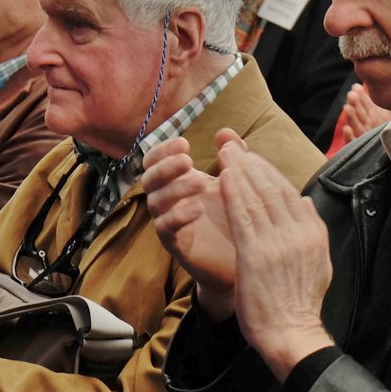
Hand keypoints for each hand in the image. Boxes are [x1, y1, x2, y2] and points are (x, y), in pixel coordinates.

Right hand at [141, 134, 236, 318]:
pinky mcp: (175, 245)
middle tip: (188, 160)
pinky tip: (197, 208)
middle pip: (148, 178)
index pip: (155, 160)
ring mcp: (169, 223)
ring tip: (200, 183)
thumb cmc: (234, 218)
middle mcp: (168, 201)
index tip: (185, 143)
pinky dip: (178, 216)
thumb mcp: (235, 183)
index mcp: (177, 182)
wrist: (241, 260)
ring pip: (155, 202)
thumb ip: (233, 156)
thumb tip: (224, 131)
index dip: (164, 150)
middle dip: (165, 166)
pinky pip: (165, 229)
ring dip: (175, 189)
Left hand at [218, 134, 333, 376]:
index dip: (267, 171)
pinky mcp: (256, 254)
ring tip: (225, 154)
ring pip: (257, 197)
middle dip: (251, 163)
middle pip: (273, 188)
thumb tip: (305, 202)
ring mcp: (278, 243)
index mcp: (313, 233)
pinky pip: (242, 216)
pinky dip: (232, 194)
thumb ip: (312, 229)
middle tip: (233, 146)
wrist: (292, 334)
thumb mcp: (319, 262)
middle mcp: (299, 233)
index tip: (251, 157)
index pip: (289, 192)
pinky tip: (220, 179)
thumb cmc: (299, 304)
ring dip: (239, 172)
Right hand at [334, 83, 390, 144]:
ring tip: (347, 108)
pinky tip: (347, 129)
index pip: (365, 102)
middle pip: (359, 111)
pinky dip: (349, 136)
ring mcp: (363, 134)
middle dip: (354, 103)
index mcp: (373, 113)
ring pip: (355, 124)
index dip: (361, 95)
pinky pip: (353, 142)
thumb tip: (389, 85)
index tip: (357, 87)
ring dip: (350, 116)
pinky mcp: (361, 147)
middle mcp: (367, 122)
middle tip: (352, 95)